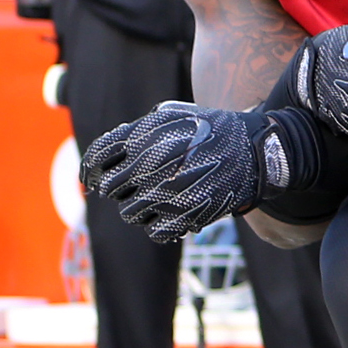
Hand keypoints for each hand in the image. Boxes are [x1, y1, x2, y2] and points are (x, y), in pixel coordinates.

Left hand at [81, 101, 284, 242]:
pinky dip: (160, 225)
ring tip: (158, 200)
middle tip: (137, 187)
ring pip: (129, 213)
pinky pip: (154, 231)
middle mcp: (151, 163)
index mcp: (144, 136)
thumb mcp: (174, 116)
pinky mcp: (186, 215)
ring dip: (139, 209)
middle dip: (120, 188)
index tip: (92, 179)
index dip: (90, 171)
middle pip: (110, 188)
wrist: (257, 151)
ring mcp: (168, 192)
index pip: (96, 158)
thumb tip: (102, 160)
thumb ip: (137, 132)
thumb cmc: (212, 131)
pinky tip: (171, 214)